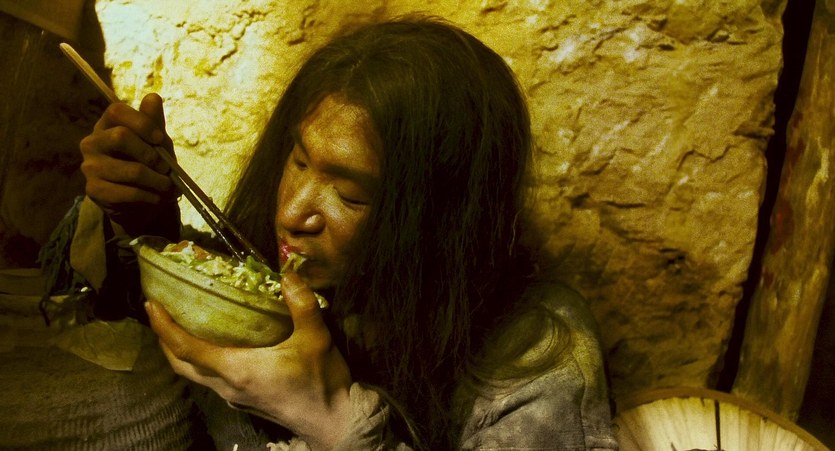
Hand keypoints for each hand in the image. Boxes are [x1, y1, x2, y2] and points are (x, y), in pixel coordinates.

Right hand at [79, 93, 178, 236]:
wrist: (137, 200)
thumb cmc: (147, 163)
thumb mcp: (155, 141)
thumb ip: (154, 121)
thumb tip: (153, 97)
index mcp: (106, 124)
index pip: (117, 111)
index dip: (142, 123)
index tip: (160, 139)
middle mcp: (92, 142)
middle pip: (121, 137)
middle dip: (151, 154)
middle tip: (166, 168)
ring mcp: (90, 167)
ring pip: (131, 171)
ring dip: (158, 181)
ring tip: (169, 187)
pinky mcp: (94, 190)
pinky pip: (129, 193)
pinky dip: (151, 196)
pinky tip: (158, 197)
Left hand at [146, 272, 352, 449]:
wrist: (333, 421)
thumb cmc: (321, 382)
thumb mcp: (315, 338)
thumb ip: (301, 304)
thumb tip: (288, 273)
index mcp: (237, 369)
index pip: (187, 348)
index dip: (164, 327)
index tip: (151, 304)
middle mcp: (227, 385)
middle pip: (181, 364)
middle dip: (164, 338)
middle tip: (159, 311)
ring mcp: (234, 396)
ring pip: (194, 374)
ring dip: (180, 351)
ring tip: (181, 325)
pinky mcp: (243, 401)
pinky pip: (211, 379)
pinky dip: (201, 360)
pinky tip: (215, 345)